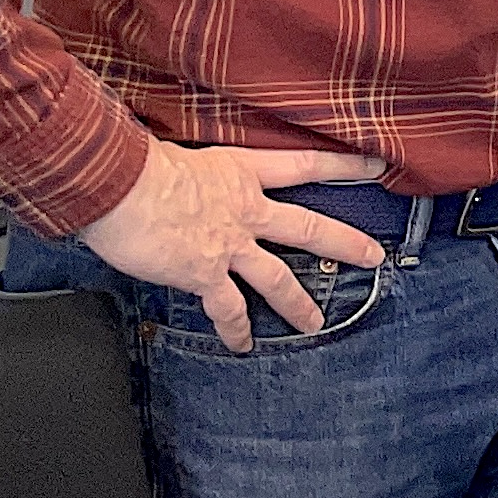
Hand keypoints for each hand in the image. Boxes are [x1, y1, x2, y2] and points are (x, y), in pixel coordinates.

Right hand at [77, 139, 389, 353]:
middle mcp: (245, 209)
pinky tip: (242, 345)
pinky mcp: (205, 273)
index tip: (376, 165)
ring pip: (277, 277)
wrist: (120, 185)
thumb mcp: (175, 152)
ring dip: (297, 304)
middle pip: (308, 228)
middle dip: (345, 243)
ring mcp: (229, 244)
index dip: (344, 163)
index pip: (305, 164)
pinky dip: (235, 329)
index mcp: (241, 171)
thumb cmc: (136, 162)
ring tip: (314, 322)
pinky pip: (228, 308)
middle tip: (374, 256)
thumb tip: (169, 168)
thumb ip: (189, 168)